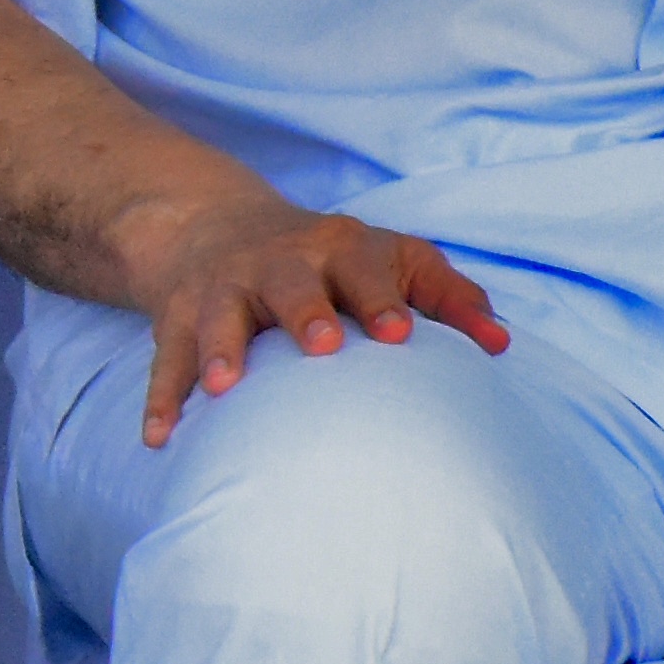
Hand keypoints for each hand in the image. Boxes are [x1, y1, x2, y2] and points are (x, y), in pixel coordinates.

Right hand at [119, 189, 510, 447]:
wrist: (213, 227)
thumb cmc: (329, 261)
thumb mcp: (391, 258)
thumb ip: (447, 297)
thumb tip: (501, 345)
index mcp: (338, 249)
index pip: (363, 267)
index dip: (380, 298)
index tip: (399, 333)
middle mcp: (277, 262)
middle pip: (289, 280)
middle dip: (304, 311)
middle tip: (323, 347)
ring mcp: (224, 289)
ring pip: (219, 316)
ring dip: (220, 349)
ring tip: (225, 389)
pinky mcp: (179, 319)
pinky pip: (168, 359)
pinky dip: (162, 397)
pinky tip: (161, 436)